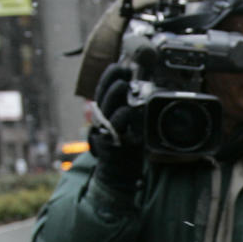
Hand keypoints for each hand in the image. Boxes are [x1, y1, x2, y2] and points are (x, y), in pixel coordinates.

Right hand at [88, 63, 143, 190]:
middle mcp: (102, 122)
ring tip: (123, 84)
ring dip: (114, 96)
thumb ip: (131, 110)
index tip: (121, 66)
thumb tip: (141, 92)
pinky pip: (114, 130)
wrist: (119, 175)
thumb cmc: (126, 149)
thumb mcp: (130, 126)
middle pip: (102, 97)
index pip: (104, 92)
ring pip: (106, 111)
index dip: (110, 78)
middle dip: (110, 82)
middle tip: (121, 70)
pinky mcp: (109, 146)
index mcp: (106, 115)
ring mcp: (104, 133)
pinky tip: (127, 110)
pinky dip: (120, 119)